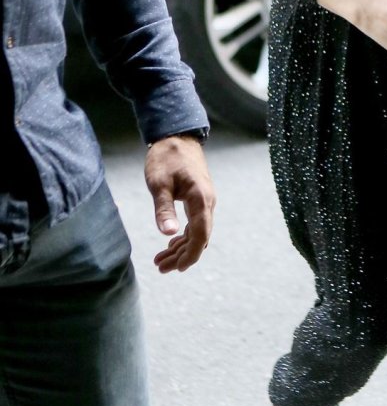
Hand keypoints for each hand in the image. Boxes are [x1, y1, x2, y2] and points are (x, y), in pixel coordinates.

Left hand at [144, 136, 215, 272]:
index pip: (200, 235)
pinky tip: (170, 243)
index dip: (190, 255)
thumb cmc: (166, 157)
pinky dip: (183, 237)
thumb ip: (164, 209)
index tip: (177, 268)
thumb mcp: (159, 183)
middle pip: (199, 238)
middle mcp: (207, 202)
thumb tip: (167, 234)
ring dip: (181, 249)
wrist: (177, 136)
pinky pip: (195, 224)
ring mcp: (205, 201)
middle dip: (181, 256)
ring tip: (160, 261)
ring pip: (197, 233)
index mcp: (201, 199)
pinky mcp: (199, 199)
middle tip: (160, 268)